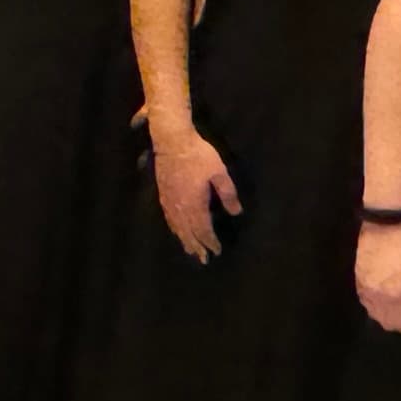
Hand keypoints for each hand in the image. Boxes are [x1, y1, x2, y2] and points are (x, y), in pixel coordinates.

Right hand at [151, 127, 240, 261]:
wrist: (172, 141)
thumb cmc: (199, 155)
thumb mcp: (219, 172)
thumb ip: (228, 194)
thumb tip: (236, 212)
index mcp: (195, 204)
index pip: (203, 229)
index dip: (210, 242)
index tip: (217, 251)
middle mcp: (180, 208)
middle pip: (189, 233)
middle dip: (197, 247)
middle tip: (204, 259)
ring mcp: (169, 202)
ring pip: (177, 228)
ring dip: (185, 241)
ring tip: (191, 251)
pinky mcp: (163, 195)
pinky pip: (169, 219)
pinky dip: (175, 229)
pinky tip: (177, 231)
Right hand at [354, 220, 400, 334]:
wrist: (387, 217)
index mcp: (395, 297)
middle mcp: (375, 297)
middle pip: (386, 323)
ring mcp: (363, 287)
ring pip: (374, 312)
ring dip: (388, 314)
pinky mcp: (357, 276)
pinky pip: (367, 299)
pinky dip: (378, 303)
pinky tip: (388, 292)